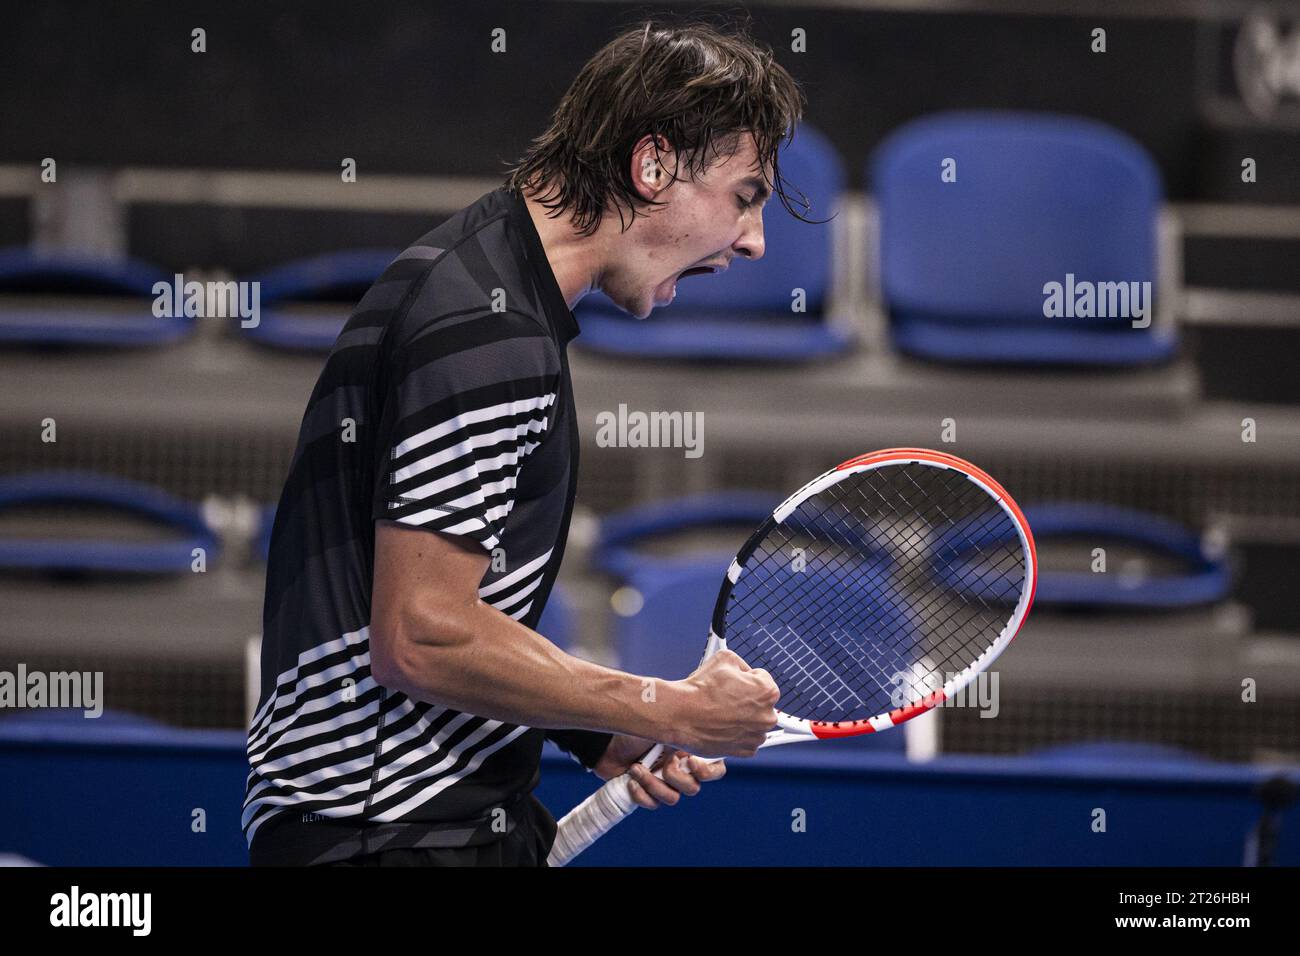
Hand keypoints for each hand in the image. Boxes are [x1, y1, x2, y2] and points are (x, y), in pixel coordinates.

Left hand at [592, 734, 726, 810]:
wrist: (605, 741)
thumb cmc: (634, 724)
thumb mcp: (662, 719)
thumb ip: (684, 724)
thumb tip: (700, 724)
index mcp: (690, 750)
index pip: (715, 770)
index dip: (708, 773)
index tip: (690, 762)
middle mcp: (680, 768)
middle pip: (693, 788)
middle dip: (675, 777)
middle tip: (662, 761)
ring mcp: (663, 782)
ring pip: (672, 799)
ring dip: (652, 784)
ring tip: (636, 769)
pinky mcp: (647, 793)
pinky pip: (654, 804)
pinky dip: (641, 794)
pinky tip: (630, 780)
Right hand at [670, 650, 778, 756]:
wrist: (681, 714)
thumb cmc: (700, 690)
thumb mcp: (725, 658)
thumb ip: (742, 664)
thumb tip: (744, 670)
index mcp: (767, 692)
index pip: (762, 679)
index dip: (745, 678)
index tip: (734, 683)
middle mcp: (767, 716)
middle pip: (761, 702)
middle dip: (747, 699)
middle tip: (726, 697)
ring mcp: (757, 735)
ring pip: (755, 722)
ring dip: (743, 717)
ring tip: (722, 712)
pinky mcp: (745, 751)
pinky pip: (747, 739)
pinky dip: (737, 733)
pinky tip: (722, 725)